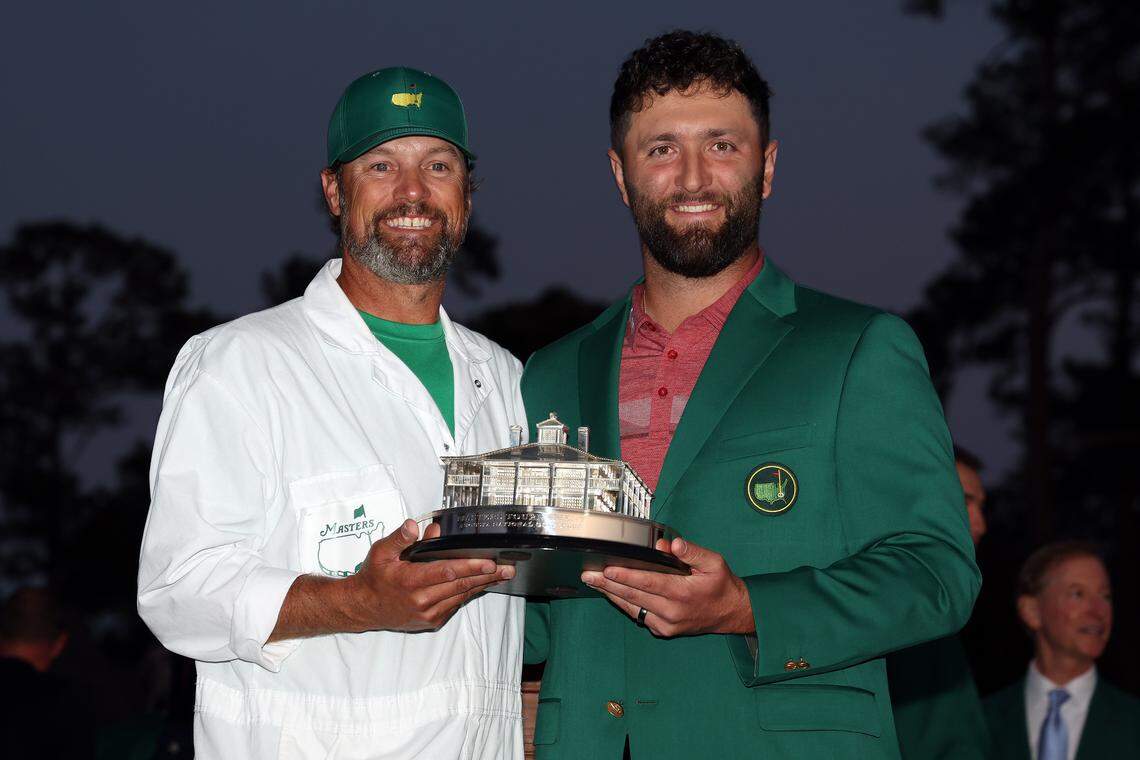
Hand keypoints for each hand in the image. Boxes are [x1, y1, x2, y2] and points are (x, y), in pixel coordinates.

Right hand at [346, 519, 513, 632]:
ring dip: (482, 584)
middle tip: (507, 568)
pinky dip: (469, 592)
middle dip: (486, 576)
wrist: (364, 608)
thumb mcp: (380, 552)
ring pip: (461, 596)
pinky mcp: (432, 620)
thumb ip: (399, 539)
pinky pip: (455, 604)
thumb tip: (414, 526)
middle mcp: (421, 600)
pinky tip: (482, 583)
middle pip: (460, 585)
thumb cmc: (374, 577)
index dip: (470, 567)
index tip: (489, 562)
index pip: (446, 572)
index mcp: (409, 581)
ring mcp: (428, 613)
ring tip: (502, 574)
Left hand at [581, 536, 753, 636]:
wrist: (731, 614)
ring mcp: (666, 624)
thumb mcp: (714, 563)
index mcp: (683, 593)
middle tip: (588, 575)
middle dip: (608, 584)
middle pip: (633, 596)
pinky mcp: (663, 631)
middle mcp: (671, 612)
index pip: (648, 583)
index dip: (625, 576)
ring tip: (593, 583)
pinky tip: (612, 594)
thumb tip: (671, 544)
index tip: (607, 570)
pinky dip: (624, 604)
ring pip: (632, 607)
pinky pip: (638, 615)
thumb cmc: (721, 586)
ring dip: (611, 594)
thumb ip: (692, 552)